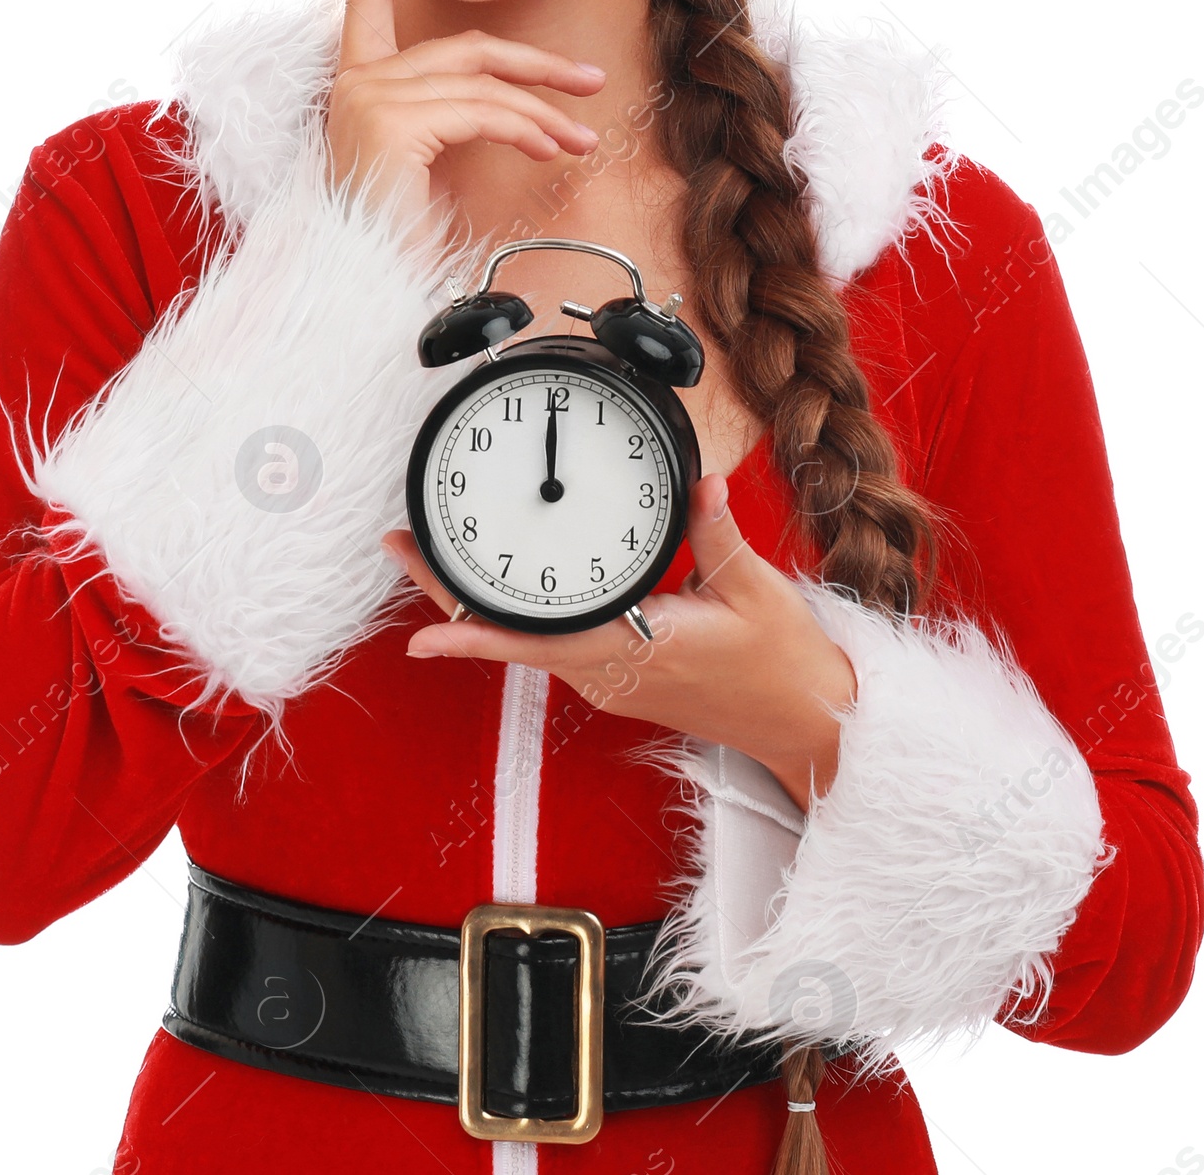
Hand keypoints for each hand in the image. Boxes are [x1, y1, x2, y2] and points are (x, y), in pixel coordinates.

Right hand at [324, 0, 607, 240]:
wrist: (365, 286)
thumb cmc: (395, 234)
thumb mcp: (427, 162)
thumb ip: (450, 116)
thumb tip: (513, 105)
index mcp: (357, 85)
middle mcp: (355, 82)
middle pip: (465, 46)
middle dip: (536, 63)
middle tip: (590, 78)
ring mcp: (369, 97)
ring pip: (481, 82)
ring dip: (543, 109)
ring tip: (581, 138)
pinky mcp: (391, 120)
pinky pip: (481, 109)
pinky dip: (527, 127)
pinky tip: (551, 148)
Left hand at [382, 472, 858, 809]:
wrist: (803, 719)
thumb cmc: (780, 662)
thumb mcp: (754, 590)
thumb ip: (717, 534)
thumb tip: (700, 484)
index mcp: (633, 652)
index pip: (535, 644)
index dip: (472, 638)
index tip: (418, 631)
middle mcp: (607, 672)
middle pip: (509, 637)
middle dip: (448, 597)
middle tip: (400, 546)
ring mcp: (608, 678)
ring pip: (523, 640)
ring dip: (475, 603)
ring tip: (430, 555)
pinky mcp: (616, 673)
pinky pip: (549, 643)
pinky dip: (512, 615)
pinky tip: (494, 586)